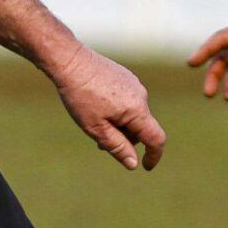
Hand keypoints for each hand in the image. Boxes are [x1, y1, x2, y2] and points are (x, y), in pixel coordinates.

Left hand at [49, 45, 165, 170]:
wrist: (70, 61)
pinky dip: (117, 111)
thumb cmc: (80, 96)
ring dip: (120, 125)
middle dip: (125, 139)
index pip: (156, 139)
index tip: (146, 167)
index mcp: (136, 110)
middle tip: (99, 142)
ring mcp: (134, 85)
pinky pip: (128, 102)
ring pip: (133, 115)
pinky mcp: (127, 77)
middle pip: (141, 128)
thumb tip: (134, 164)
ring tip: (94, 122)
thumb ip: (117, 147)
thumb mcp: (96, 128)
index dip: (154, 156)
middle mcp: (141, 96)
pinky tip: (97, 106)